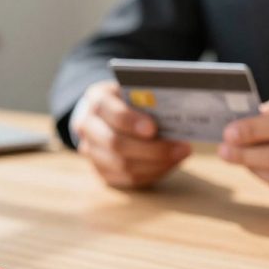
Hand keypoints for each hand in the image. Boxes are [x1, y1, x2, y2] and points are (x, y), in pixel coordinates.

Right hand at [72, 81, 190, 187]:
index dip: (130, 121)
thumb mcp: (136, 89)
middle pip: (115, 143)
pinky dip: (152, 172)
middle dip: (151, 148)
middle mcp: (87, 126)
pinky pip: (127, 178)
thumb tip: (177, 113)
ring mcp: (91, 151)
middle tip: (181, 147)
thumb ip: (149, 99)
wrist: (108, 114)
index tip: (153, 128)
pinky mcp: (101, 171)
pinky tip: (170, 163)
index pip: (109, 111)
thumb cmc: (130, 99)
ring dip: (156, 163)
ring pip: (122, 165)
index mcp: (96, 99)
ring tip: (181, 155)